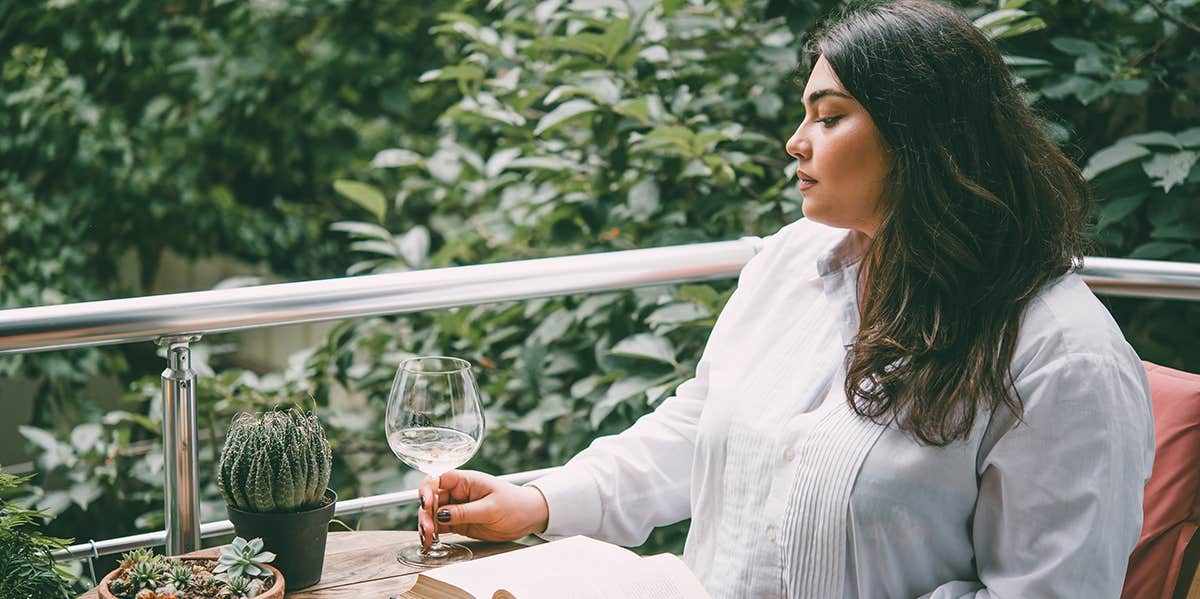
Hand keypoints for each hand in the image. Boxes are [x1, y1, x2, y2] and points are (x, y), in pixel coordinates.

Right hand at [417, 469, 548, 547]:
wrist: (529, 517)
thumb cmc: (515, 505)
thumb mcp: (491, 508)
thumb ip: (465, 512)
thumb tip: (440, 514)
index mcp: (466, 481)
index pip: (438, 479)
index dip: (427, 488)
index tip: (426, 502)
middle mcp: (458, 493)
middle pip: (432, 499)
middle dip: (426, 513)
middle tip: (428, 529)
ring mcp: (457, 508)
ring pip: (433, 514)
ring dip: (427, 525)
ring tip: (428, 539)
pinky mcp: (459, 523)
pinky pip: (441, 526)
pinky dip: (433, 534)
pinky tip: (430, 541)